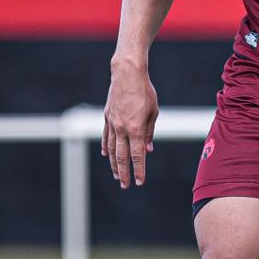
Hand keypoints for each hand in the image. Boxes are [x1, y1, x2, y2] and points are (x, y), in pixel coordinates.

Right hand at [101, 58, 158, 188]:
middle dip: (123, 173)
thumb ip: (149, 131)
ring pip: (112, 148)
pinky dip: (106, 147)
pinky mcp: (107, 116)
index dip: (139, 170)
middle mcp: (122, 128)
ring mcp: (112, 122)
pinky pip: (106, 136)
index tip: (140, 182)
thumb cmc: (144, 91)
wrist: (127, 73)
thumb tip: (148, 148)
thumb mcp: (153, 111)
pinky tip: (106, 155)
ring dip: (113, 163)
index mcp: (135, 128)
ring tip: (116, 175)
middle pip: (122, 156)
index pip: (137, 155)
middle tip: (124, 185)